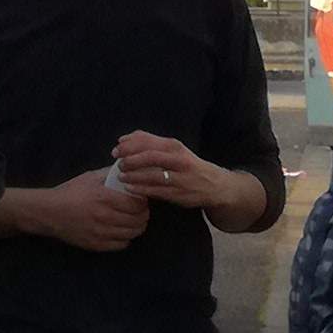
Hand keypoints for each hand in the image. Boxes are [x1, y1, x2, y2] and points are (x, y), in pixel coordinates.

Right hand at [24, 168, 149, 251]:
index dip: (143, 202)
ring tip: (132, 221)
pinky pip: (122, 244)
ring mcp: (101, 233)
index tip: (140, 199)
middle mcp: (104, 217)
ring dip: (136, 227)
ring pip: (132, 233)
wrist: (48, 213)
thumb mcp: (89, 178)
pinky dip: (125, 238)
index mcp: (104, 198)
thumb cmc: (70, 192)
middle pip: (138, 220)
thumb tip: (128, 168)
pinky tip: (120, 231)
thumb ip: (110, 174)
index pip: (138, 204)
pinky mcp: (97, 245)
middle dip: (143, 215)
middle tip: (139, 211)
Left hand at [110, 134, 245, 218]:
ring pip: (153, 175)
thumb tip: (124, 138)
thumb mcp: (173, 150)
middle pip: (151, 157)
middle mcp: (179, 160)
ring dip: (134, 176)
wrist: (215, 185)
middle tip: (118, 163)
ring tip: (121, 176)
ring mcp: (180, 178)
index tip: (116, 149)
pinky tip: (130, 188)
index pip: (149, 142)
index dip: (129, 145)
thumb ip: (149, 142)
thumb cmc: (187, 165)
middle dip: (131, 160)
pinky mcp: (180, 194)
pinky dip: (141, 189)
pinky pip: (157, 191)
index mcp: (175, 147)